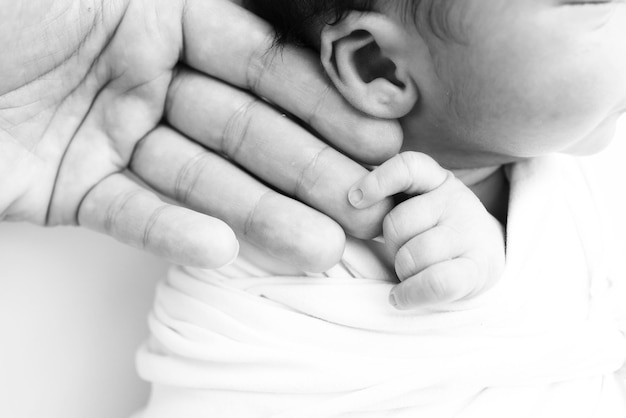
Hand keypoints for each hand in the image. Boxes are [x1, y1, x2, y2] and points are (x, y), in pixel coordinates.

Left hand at [0, 0, 399, 270]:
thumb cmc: (4, 7)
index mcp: (161, 20)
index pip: (259, 67)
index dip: (319, 104)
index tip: (374, 136)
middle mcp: (145, 79)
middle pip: (243, 131)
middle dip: (307, 168)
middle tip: (363, 202)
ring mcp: (113, 138)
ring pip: (202, 182)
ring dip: (260, 216)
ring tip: (317, 244)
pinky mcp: (76, 190)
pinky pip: (137, 214)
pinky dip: (179, 233)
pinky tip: (225, 252)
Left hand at [349, 152, 505, 308]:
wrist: (487, 259)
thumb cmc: (435, 231)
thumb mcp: (418, 202)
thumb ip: (390, 198)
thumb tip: (352, 199)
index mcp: (436, 179)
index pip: (408, 167)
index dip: (379, 180)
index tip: (354, 199)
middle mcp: (456, 200)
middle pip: (398, 222)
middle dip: (390, 245)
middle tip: (400, 254)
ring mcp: (470, 233)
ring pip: (414, 255)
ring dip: (402, 271)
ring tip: (410, 273)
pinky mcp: (479, 268)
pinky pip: (435, 282)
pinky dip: (410, 294)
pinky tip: (400, 297)